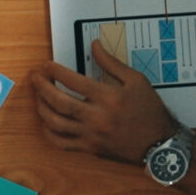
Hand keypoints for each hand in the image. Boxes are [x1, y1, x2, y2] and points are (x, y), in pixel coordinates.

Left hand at [29, 42, 179, 162]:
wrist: (160, 143)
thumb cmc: (149, 111)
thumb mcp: (136, 81)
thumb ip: (112, 63)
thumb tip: (95, 46)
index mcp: (108, 98)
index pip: (73, 81)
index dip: (55, 71)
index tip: (47, 65)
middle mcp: (96, 118)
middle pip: (58, 102)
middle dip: (41, 87)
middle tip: (35, 78)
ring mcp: (91, 135)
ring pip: (55, 123)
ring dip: (41, 107)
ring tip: (38, 96)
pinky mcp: (89, 148)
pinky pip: (61, 143)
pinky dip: (49, 132)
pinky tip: (47, 122)